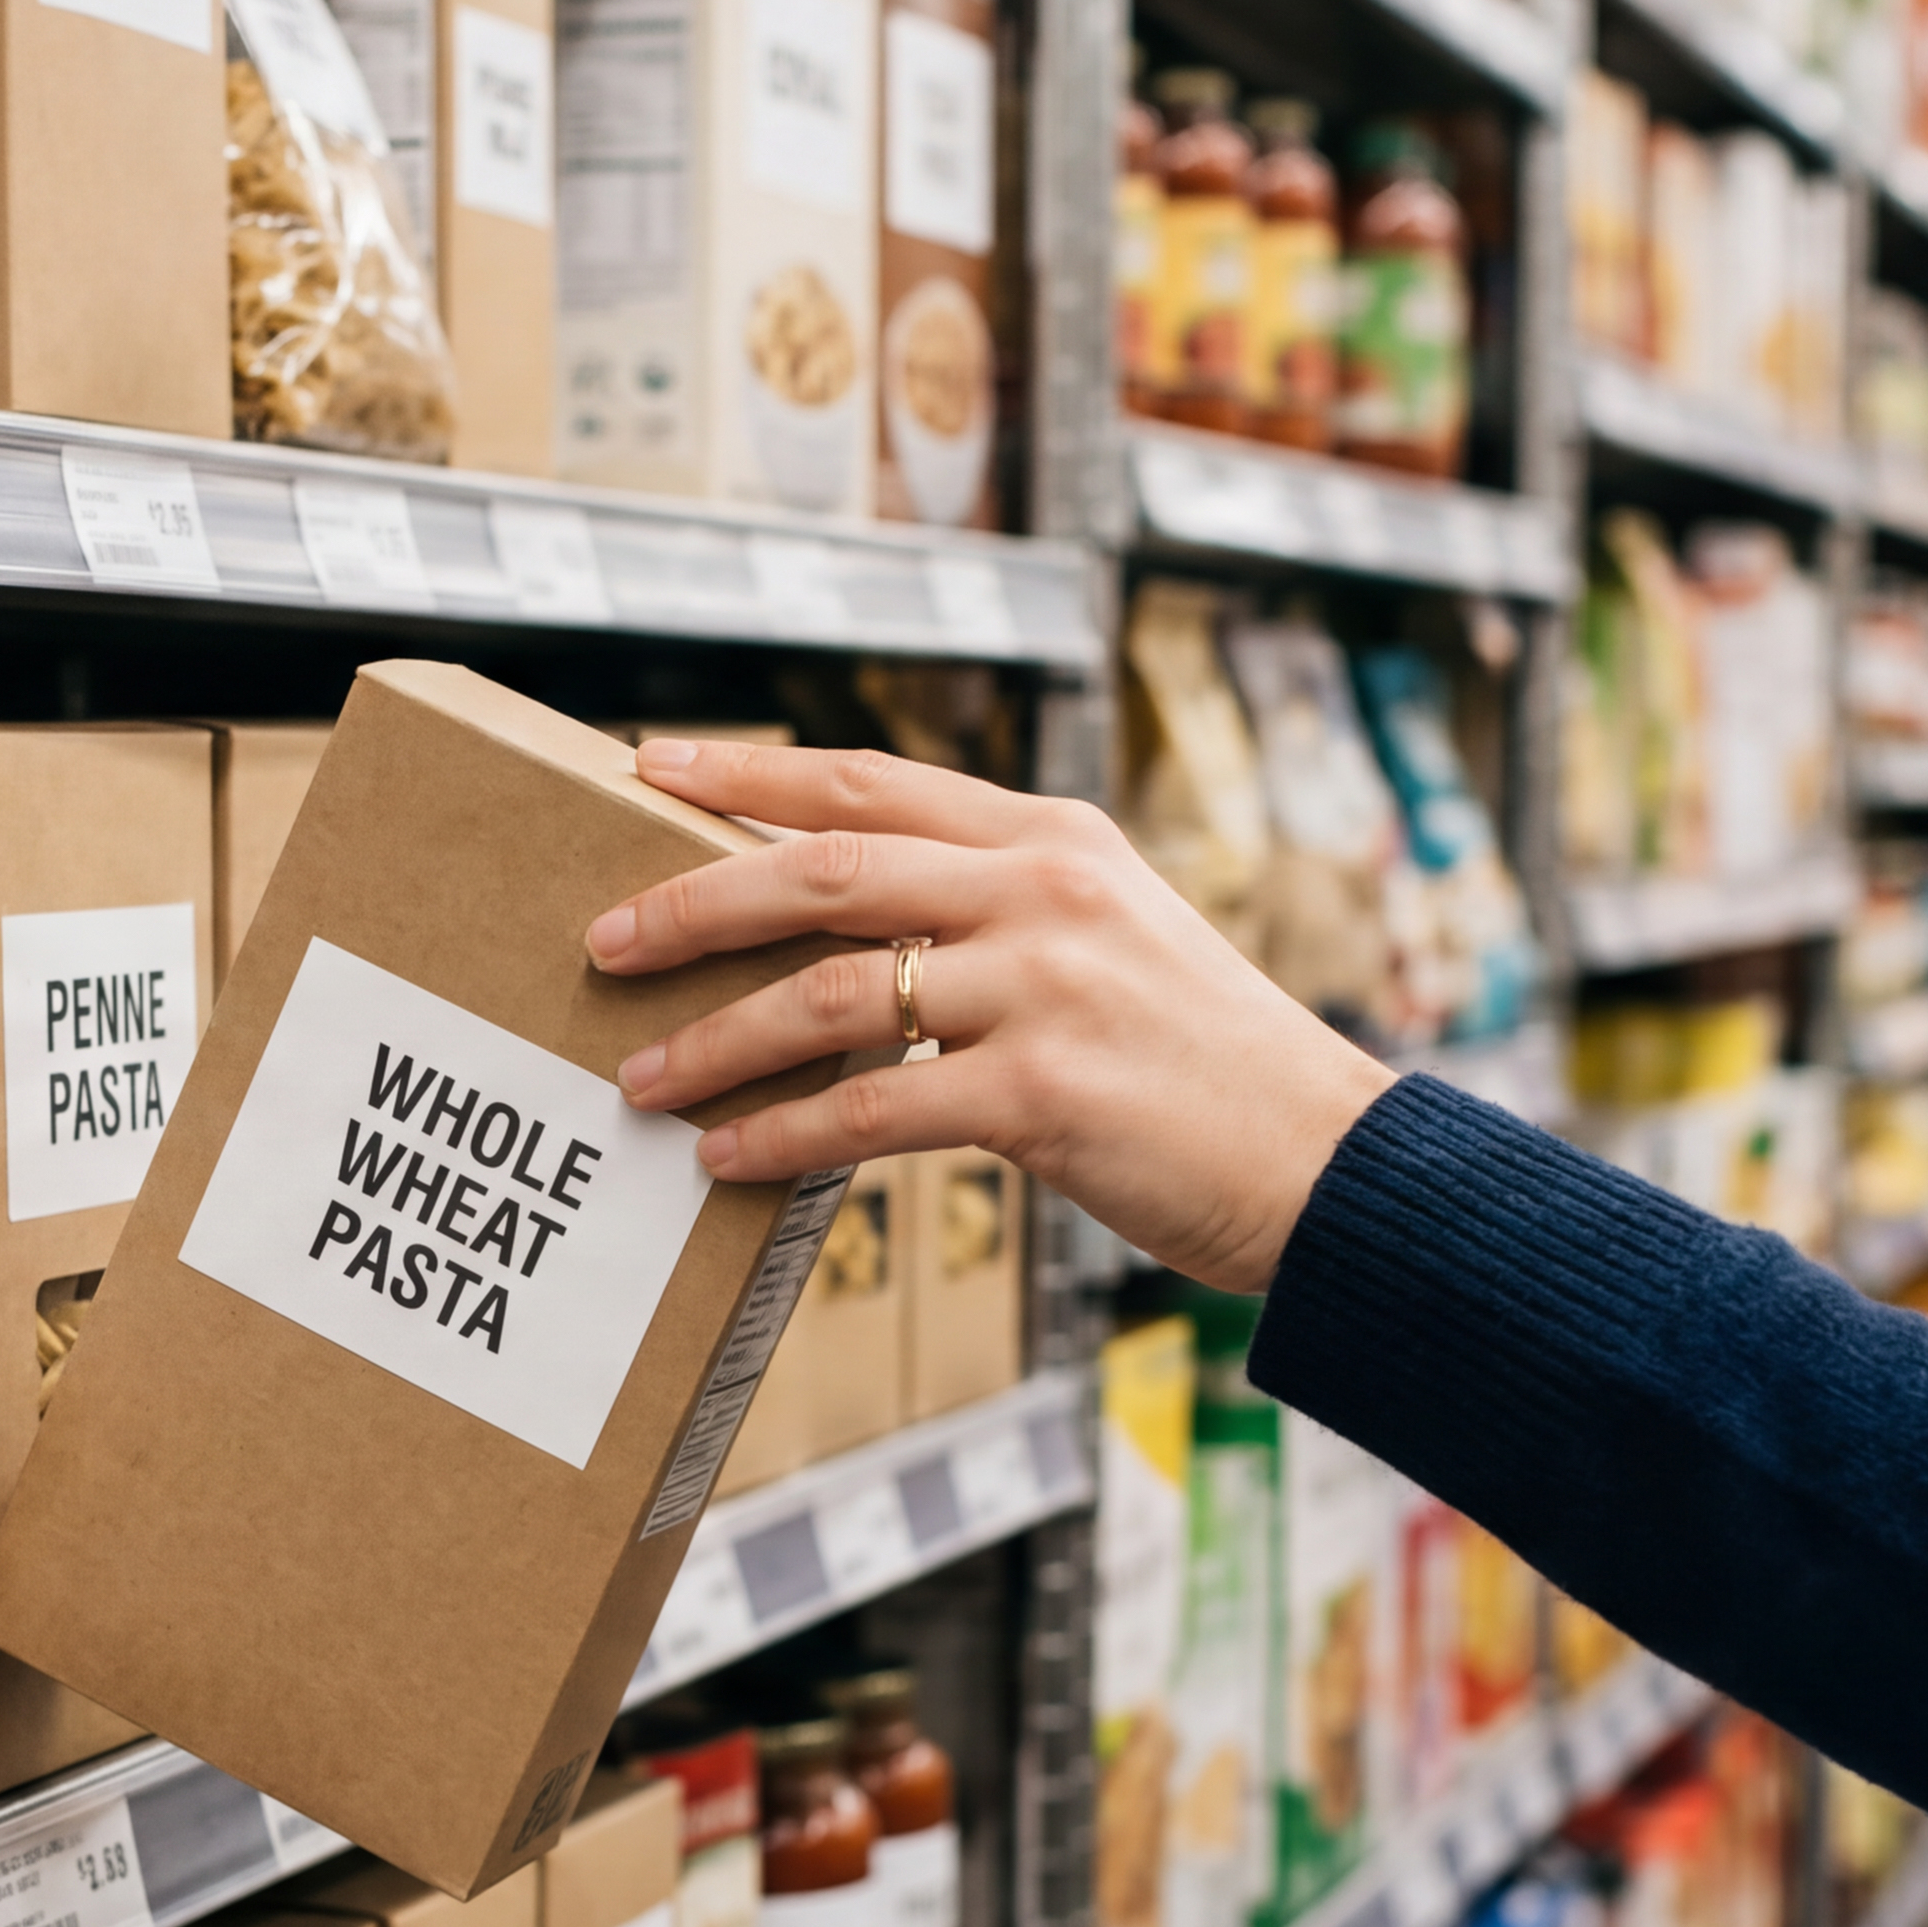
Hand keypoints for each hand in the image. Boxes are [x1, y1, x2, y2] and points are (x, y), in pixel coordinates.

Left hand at [587, 741, 1399, 1293]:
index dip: (748, 772)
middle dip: (694, 898)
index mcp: (1051, 839)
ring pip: (828, 991)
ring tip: (641, 1072)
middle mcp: (1042, 892)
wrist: (1322, 1158)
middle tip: (606, 934)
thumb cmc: (1204, 1062)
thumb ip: (996, 911)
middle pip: (824, 866)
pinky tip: (727, 1152)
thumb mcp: (1109, 939)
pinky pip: (871, 1106)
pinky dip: (783, 1130)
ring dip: (716, 1036)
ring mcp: (1042, 987)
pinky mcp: (1042, 1090)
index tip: (649, 768)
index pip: (869, 781)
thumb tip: (849, 931)